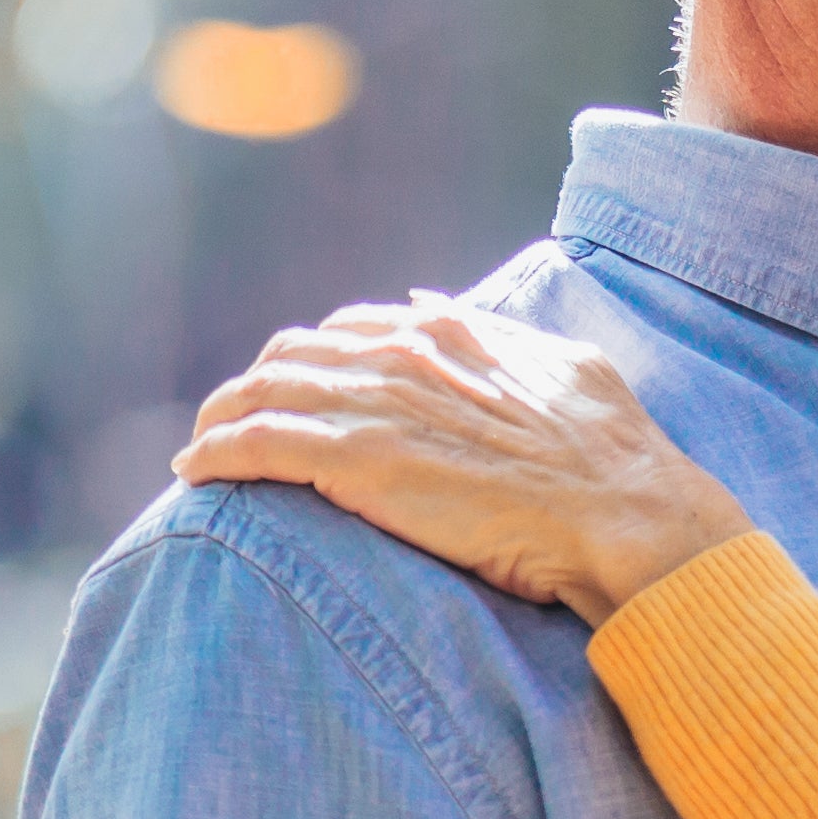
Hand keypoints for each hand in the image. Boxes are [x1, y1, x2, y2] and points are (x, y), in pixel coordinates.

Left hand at [180, 299, 756, 623]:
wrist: (624, 515)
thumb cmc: (613, 459)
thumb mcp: (564, 368)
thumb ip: (495, 337)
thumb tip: (431, 303)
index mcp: (451, 331)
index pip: (351, 328)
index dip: (313, 358)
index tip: (296, 390)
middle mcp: (404, 353)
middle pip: (294, 353)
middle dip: (256, 384)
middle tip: (236, 421)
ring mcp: (377, 404)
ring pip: (262, 392)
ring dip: (221, 417)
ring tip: (201, 447)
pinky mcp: (356, 462)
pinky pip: (257, 444)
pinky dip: (217, 452)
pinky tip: (193, 473)